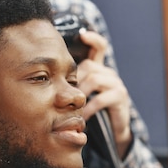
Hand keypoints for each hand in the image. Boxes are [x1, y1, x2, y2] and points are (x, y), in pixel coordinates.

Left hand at [76, 30, 131, 157]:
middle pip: (90, 66)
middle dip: (75, 78)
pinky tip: (83, 116)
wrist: (113, 132)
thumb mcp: (82, 95)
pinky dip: (88, 108)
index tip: (82, 35)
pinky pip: (100, 99)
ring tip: (72, 104)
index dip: (92, 39)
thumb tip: (48, 75)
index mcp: (99, 69)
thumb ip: (72, 83)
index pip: (99, 47)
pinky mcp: (120, 98)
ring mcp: (116, 85)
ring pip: (95, 79)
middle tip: (64, 92)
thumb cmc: (93, 112)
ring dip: (80, 92)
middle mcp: (109, 73)